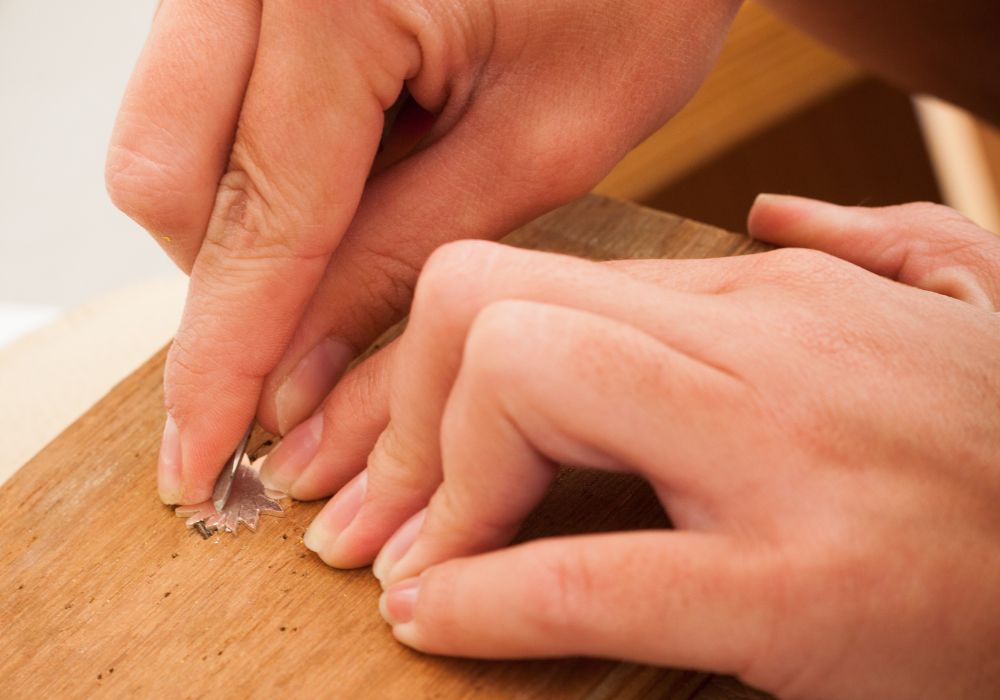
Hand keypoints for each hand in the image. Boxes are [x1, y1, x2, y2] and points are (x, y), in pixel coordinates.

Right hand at [105, 0, 740, 503]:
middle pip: (164, 174)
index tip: (201, 456)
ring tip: (356, 234)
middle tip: (305, 345)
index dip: (226, 358)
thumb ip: (400, 258)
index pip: (257, 219)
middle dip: (227, 284)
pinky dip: (260, 164)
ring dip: (244, 222)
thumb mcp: (542, 144)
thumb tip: (292, 372)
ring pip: (173, 134)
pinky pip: (210, 94)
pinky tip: (346, 176)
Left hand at [270, 195, 999, 697]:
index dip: (434, 361)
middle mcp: (751, 346)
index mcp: (764, 296)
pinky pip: (583, 574)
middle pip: (492, 306)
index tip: (403, 440)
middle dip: (405, 408)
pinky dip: (482, 599)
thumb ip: (865, 239)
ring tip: (411, 558)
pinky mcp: (791, 588)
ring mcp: (768, 457)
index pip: (531, 278)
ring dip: (435, 482)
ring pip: (522, 386)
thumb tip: (769, 210)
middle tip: (381, 503)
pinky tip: (436, 618)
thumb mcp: (958, 299)